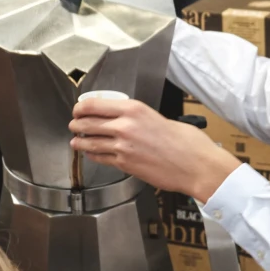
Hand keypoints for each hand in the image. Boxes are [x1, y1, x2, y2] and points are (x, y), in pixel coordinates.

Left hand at [69, 98, 241, 202]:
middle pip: (88, 123)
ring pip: (90, 142)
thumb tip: (127, 119)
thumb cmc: (186, 142)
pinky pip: (100, 157)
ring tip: (76, 141)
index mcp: (133, 109)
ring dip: (79, 141)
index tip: (78, 109)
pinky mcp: (124, 164)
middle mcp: (124, 125)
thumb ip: (139, 118)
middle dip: (77, 124)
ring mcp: (122, 147)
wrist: (195, 165)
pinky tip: (91, 153)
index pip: (94, 104)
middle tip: (74, 125)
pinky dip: (92, 155)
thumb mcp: (159, 117)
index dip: (81, 107)